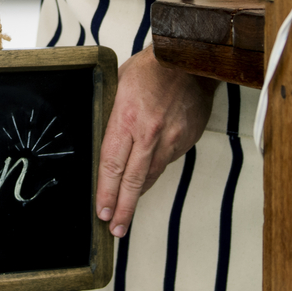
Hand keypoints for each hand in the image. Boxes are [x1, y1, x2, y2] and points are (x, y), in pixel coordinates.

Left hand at [95, 43, 215, 237]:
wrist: (189, 61)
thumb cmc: (150, 70)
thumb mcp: (118, 87)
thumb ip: (111, 118)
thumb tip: (102, 146)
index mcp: (127, 119)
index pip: (111, 165)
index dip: (106, 192)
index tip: (102, 212)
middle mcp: (149, 133)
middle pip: (132, 180)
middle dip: (122, 209)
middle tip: (115, 229)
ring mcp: (170, 139)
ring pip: (151, 176)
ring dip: (138, 197)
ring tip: (126, 214)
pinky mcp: (185, 141)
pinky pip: (165, 163)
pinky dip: (154, 173)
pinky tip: (145, 180)